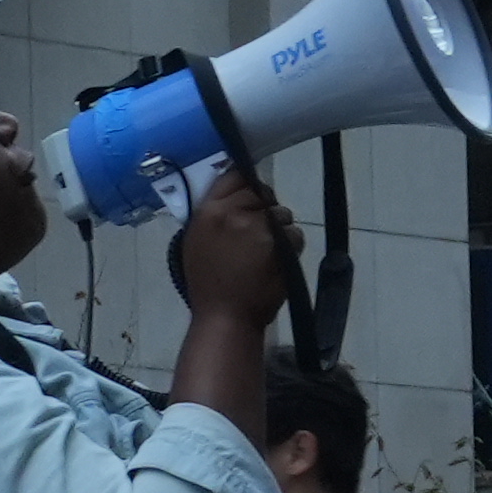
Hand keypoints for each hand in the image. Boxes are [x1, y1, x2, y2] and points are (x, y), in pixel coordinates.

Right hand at [169, 169, 301, 319]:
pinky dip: (291, 244)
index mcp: (210, 212)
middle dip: (263, 206)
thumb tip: (234, 193)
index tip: (250, 194)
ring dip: (279, 227)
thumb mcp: (196, 241)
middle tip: (260, 228)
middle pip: (261, 191)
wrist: (227, 317)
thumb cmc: (207, 283)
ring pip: (282, 213)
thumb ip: (213, 214)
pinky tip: (278, 260)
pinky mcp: (283, 245)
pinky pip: (295, 233)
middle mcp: (236, 213)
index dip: (246, 184)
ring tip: (267, 249)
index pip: (234, 175)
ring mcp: (261, 228)